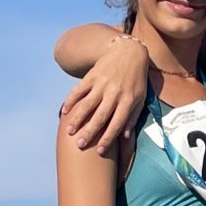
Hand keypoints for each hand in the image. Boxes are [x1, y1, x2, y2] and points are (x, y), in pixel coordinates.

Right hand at [62, 36, 150, 152]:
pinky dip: (71, 100)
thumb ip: (132, 118)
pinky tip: (65, 111)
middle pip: (100, 116)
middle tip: (80, 145)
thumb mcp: (140, 98)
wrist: (128, 52)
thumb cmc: (136, 80)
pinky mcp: (92, 76)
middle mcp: (114, 93)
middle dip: (89, 132)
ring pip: (87, 104)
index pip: (117, 123)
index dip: (108, 138)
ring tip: (69, 131)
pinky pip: (79, 90)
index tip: (100, 152)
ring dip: (77, 119)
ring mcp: (102, 84)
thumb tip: (124, 137)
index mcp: (127, 101)